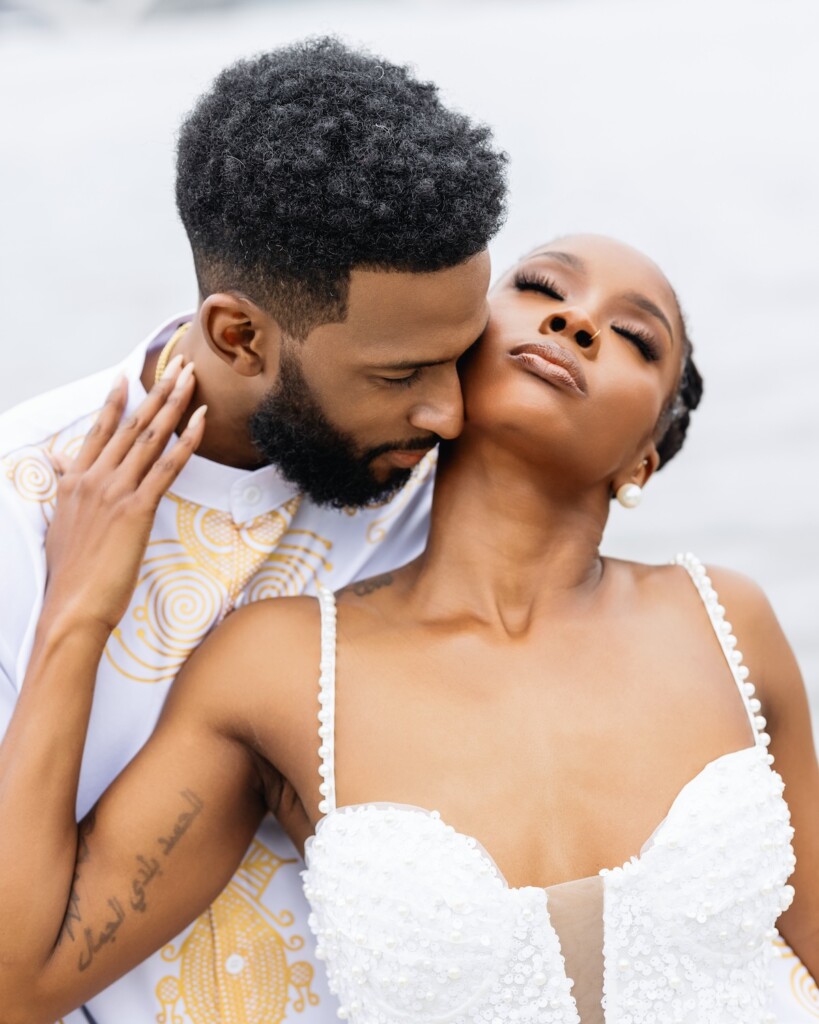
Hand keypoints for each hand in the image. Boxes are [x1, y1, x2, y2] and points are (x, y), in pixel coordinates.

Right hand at [43, 357, 205, 636]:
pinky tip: (201, 420)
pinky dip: (186, 440)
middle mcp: (93, 478)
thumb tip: (61, 466)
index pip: (98, 431)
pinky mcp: (137, 509)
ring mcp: (115, 491)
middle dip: (156, 391)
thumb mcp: (60, 524)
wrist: (73, 605)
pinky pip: (167, 466)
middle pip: (131, 425)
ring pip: (150, 438)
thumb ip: (66, 490)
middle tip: (179, 366)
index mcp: (74, 481)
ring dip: (173, 404)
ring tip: (191, 378)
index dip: (114, 402)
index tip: (126, 377)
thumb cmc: (71, 572)